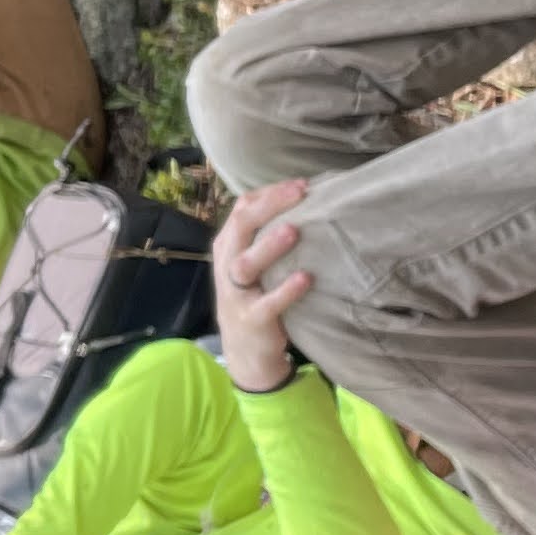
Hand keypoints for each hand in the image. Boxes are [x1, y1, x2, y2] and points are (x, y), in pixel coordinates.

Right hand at [212, 177, 311, 393]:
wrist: (245, 350)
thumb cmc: (257, 295)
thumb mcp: (253, 263)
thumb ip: (267, 236)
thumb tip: (307, 201)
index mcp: (228, 245)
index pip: (242, 208)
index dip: (270, 193)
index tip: (302, 184)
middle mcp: (227, 264)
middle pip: (241, 227)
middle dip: (270, 206)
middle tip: (300, 193)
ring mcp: (236, 293)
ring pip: (246, 264)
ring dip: (269, 246)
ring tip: (294, 230)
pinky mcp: (251, 319)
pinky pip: (267, 303)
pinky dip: (286, 290)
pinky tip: (306, 278)